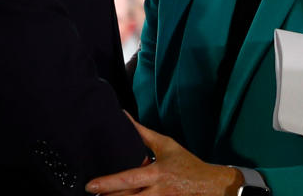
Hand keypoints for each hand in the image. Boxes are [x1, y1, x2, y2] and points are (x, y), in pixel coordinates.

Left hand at [85, 115, 242, 195]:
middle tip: (90, 195)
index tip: (90, 185)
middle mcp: (158, 191)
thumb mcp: (166, 145)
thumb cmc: (187, 163)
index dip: (108, 183)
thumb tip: (124, 116)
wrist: (212, 185)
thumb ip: (143, 134)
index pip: (128, 179)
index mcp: (157, 173)